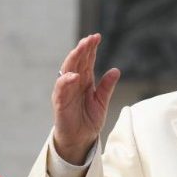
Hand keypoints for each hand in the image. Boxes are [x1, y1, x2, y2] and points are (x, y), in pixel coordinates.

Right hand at [52, 34, 120, 164]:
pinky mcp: (60, 104)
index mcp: (84, 81)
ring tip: (81, 48)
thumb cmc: (88, 119)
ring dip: (73, 59)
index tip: (97, 36)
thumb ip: (107, 87)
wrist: (80, 139)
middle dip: (83, 49)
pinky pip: (61, 90)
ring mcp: (66, 92)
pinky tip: (73, 75)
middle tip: (90, 38)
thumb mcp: (102, 102)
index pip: (87, 60)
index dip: (91, 49)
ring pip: (67, 71)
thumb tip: (116, 70)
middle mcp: (74, 83)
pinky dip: (66, 82)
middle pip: (77, 61)